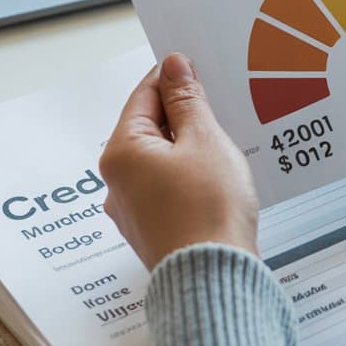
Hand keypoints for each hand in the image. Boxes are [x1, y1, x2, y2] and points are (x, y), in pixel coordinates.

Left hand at [100, 53, 259, 269]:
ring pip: (162, 161)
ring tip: (228, 140)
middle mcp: (118, 182)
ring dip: (191, 147)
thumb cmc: (209, 210)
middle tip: (222, 102)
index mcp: (122, 152)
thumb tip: (174, 66)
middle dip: (185, 114)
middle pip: (151, 128)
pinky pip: (170, 189)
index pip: (144, 95)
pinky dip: (192, 176)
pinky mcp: (155, 231)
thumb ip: (188, 101)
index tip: (200, 66)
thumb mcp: (205, 140)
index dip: (174, 77)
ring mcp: (134, 210)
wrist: (214, 279)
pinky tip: (220, 176)